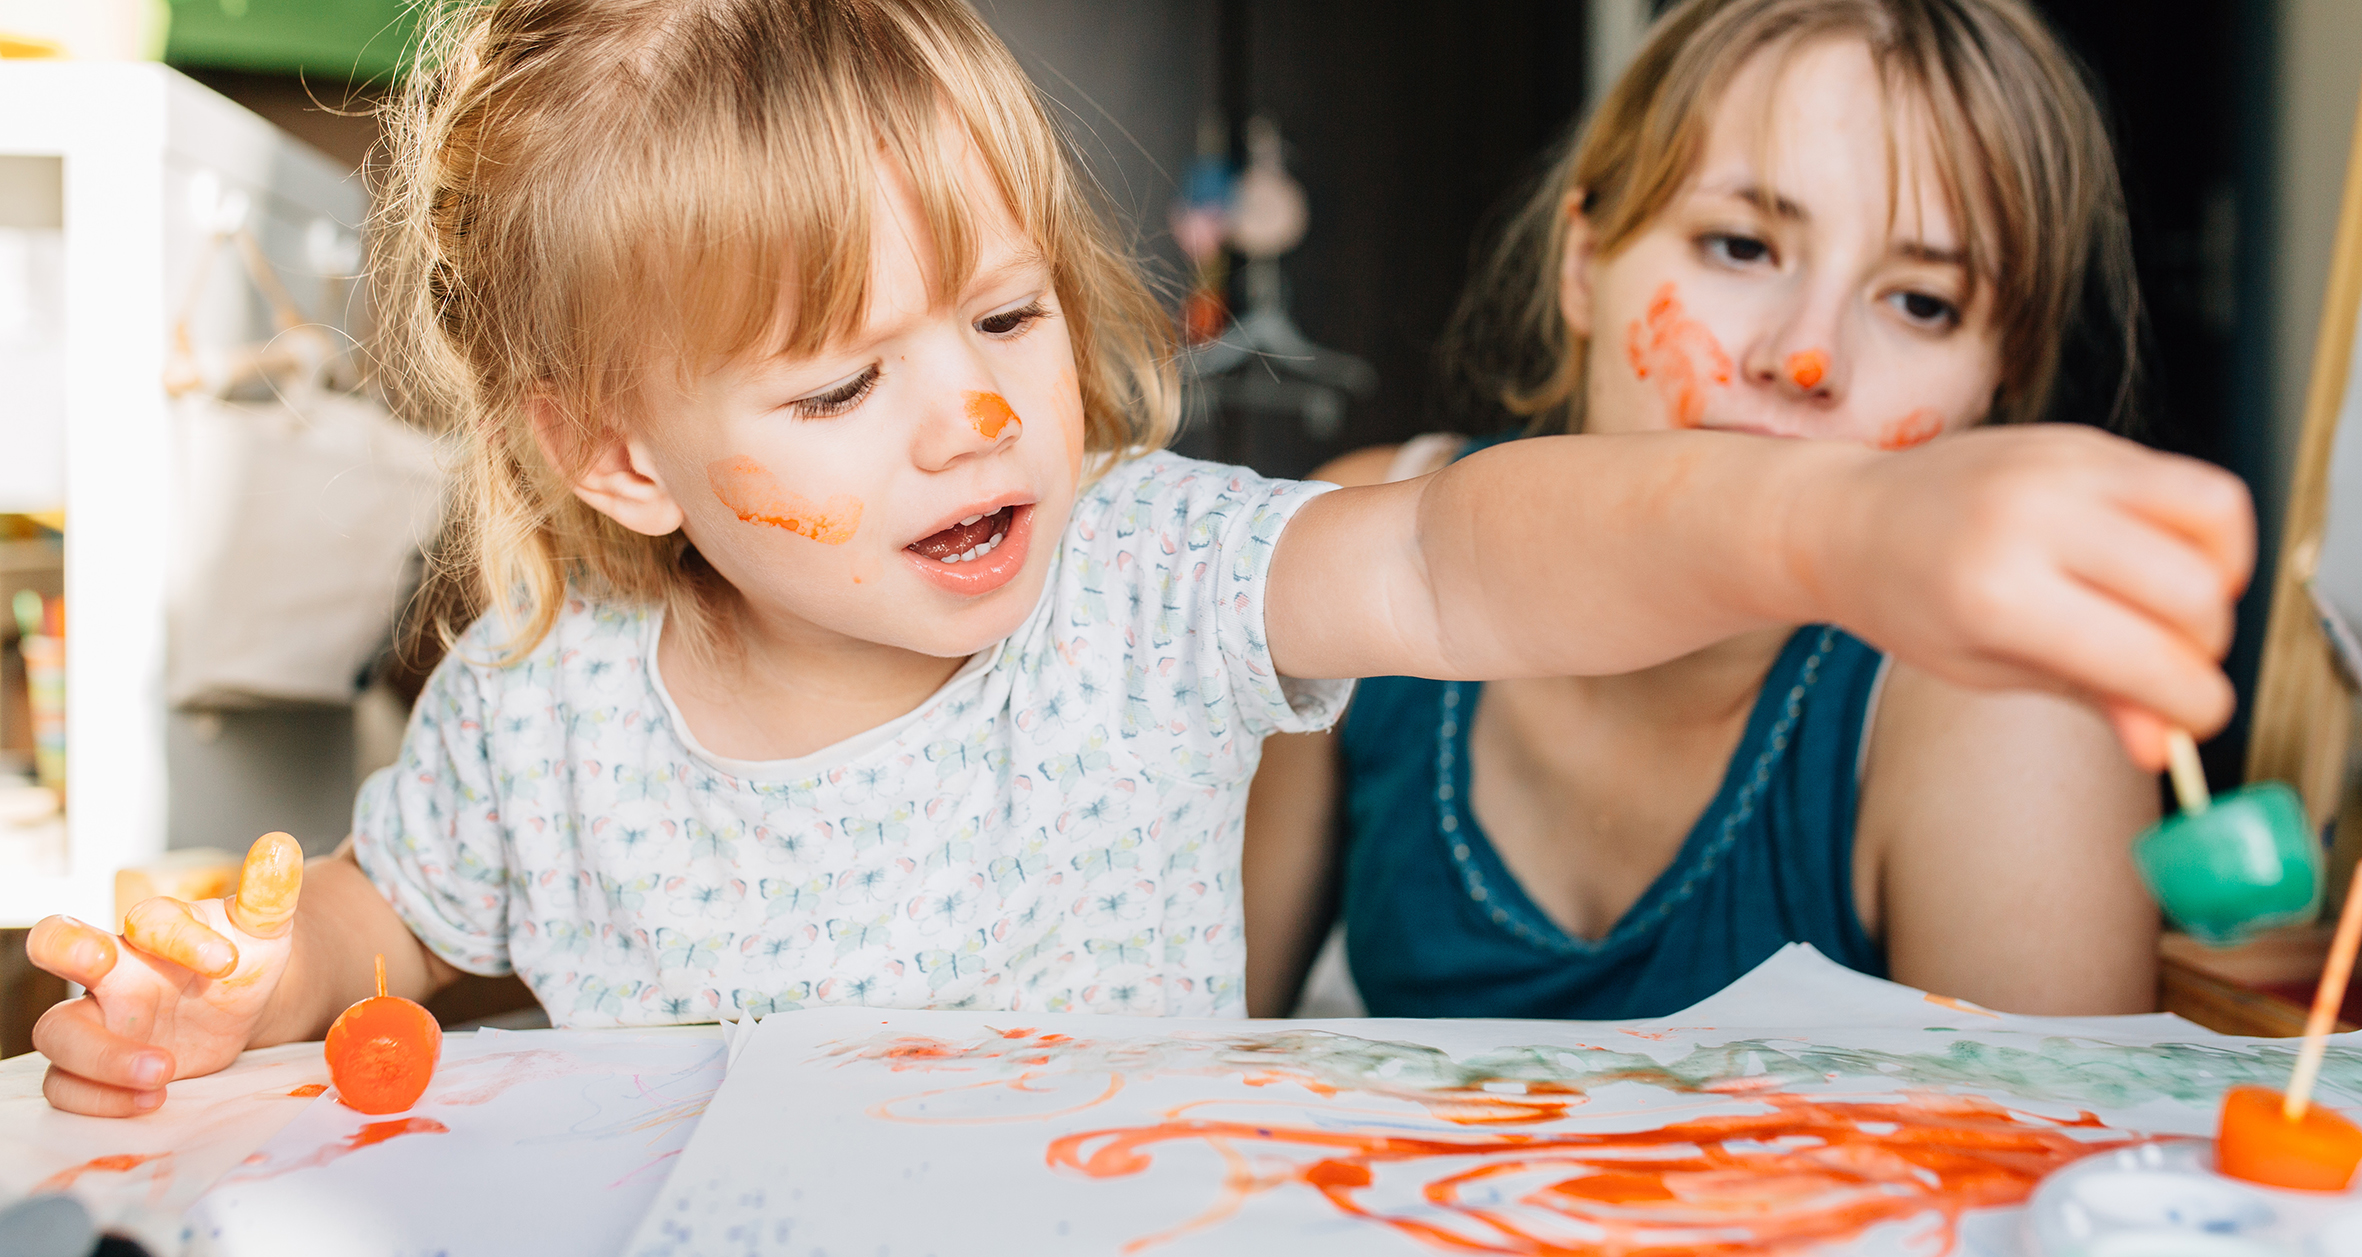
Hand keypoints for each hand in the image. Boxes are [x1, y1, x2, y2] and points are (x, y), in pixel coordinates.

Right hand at [27, 833, 302, 1115]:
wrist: (238, 1004)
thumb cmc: (241, 957)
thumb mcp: (263, 929)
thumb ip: (270, 894)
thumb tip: (282, 844)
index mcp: (155, 929)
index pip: (145, 916)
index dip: (178, 934)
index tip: (227, 961)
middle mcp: (113, 969)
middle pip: (54, 946)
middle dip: (67, 952)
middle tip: (105, 968)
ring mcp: (99, 1019)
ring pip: (56, 1032)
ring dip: (103, 1059)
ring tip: (164, 1073)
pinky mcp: (97, 1066)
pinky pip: (64, 1084)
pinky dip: (99, 1099)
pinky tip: (152, 1100)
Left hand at [1808, 425, 2251, 770]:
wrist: (1847, 517)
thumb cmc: (1905, 601)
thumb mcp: (1983, 667)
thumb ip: (2085, 695)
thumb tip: (2165, 742)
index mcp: (1995, 593)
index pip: (2148, 657)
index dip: (2193, 704)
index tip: (2191, 719)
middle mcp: (2031, 516)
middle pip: (2195, 588)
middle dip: (2206, 644)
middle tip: (2170, 664)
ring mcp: (2060, 464)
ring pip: (2215, 511)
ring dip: (2220, 573)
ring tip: (2169, 606)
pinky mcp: (2081, 438)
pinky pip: (2184, 480)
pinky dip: (2193, 531)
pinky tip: (2146, 563)